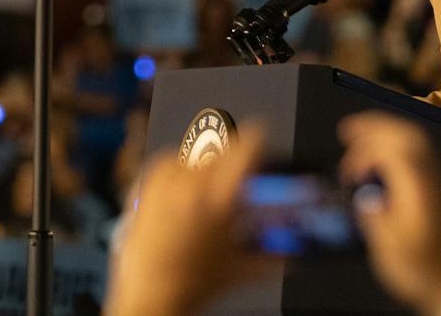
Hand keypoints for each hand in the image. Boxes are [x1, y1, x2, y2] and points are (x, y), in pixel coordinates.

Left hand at [107, 125, 272, 315]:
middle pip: (222, 147)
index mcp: (219, 199)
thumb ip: (275, 256)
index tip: (263, 145)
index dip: (260, 141)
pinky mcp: (144, 188)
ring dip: (206, 165)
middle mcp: (190, 185)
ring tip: (209, 191)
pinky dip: (178, 169)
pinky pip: (167, 161)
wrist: (149, 298)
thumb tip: (296, 253)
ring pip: (194, 153)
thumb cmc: (190, 286)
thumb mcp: (242, 269)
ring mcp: (164, 185)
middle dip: (234, 160)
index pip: (247, 146)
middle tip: (238, 181)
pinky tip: (184, 189)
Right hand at [338, 113, 440, 315]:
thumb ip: (374, 216)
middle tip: (349, 129)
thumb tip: (365, 195)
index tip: (349, 172)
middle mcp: (430, 179)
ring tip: (363, 137)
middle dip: (375, 126)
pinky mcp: (439, 192)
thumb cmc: (425, 271)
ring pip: (415, 141)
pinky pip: (420, 154)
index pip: (389, 149)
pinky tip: (384, 160)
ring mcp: (437, 183)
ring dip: (387, 133)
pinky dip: (398, 147)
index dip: (364, 152)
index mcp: (417, 187)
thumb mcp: (389, 248)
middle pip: (406, 134)